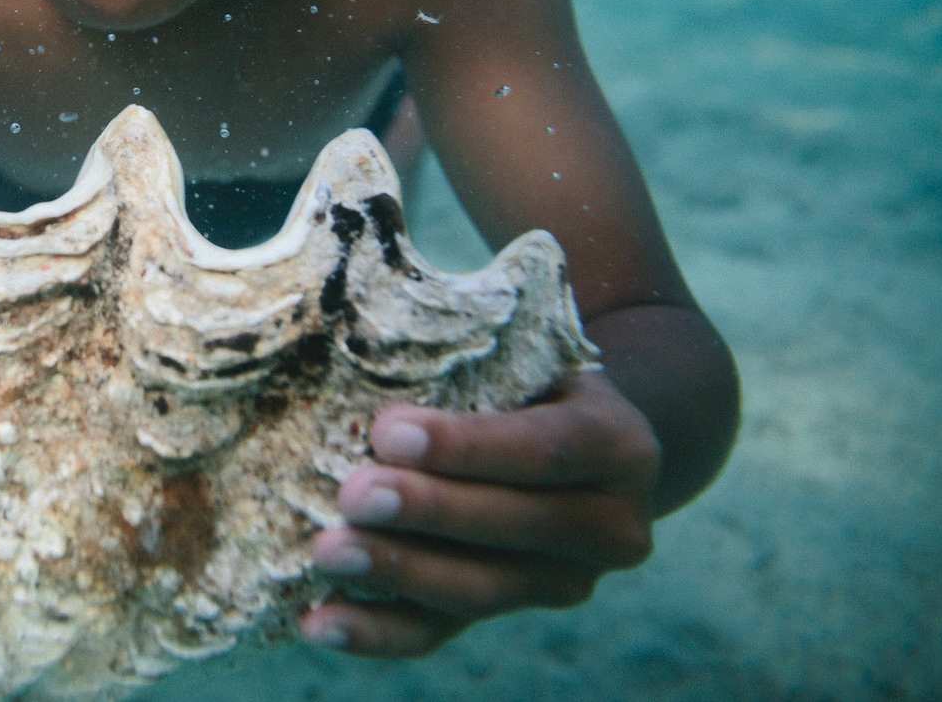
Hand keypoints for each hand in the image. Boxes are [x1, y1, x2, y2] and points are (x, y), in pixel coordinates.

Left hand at [303, 369, 660, 656]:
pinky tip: (323, 621)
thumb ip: (477, 352)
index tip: (389, 432)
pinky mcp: (513, 611)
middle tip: (352, 497)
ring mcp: (565, 580)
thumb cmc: (531, 380)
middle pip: (515, 526)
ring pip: (482, 589)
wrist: (581, 445)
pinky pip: (446, 631)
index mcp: (618, 446)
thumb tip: (377, 311)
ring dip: (399, 573)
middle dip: (427, 514)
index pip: (545, 449)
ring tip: (328, 554)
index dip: (467, 447)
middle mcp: (610, 525)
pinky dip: (381, 630)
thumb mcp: (531, 354)